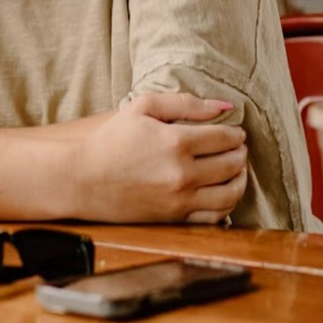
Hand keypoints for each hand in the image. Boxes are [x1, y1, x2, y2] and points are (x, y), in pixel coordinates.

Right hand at [72, 93, 248, 223]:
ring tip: (237, 170)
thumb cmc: (110, 140)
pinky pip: (214, 217)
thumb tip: (224, 107)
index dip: (236, 133)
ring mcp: (179, 200)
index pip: (225, 138)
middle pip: (232, 164)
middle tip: (238, 148)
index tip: (236, 132)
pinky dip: (227, 205)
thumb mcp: (142, 107)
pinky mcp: (174, 218)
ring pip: (230, 194)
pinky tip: (223, 193)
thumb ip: (185, 103)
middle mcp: (183, 173)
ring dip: (240, 179)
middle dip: (240, 153)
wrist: (81, 178)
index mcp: (176, 142)